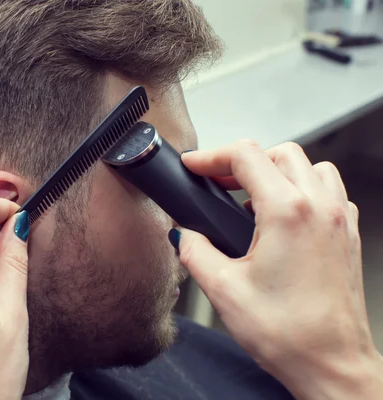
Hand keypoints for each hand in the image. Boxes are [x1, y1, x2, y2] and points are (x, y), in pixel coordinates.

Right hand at [176, 141, 382, 399]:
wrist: (332, 365)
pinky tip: (283, 217)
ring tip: (251, 197)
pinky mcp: (347, 236)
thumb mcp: (223, 289)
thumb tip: (185, 234)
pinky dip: (302, 190)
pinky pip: (328, 191)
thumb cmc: (289, 333)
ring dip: (277, 171)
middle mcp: (319, 208)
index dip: (211, 156)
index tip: (194, 167)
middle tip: (218, 182)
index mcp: (288, 213)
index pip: (246, 156)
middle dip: (243, 161)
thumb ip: (195, 251)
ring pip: (310, 167)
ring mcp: (339, 221)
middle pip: (280, 153)